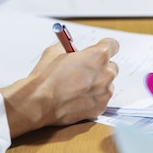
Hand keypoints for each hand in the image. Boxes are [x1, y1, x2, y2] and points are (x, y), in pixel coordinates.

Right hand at [0, 37, 119, 137]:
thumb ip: (70, 48)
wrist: (39, 102)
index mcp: (98, 55)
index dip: (104, 46)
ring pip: (107, 84)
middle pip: (112, 66)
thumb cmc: (46, 77)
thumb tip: (73, 49)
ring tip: (78, 86)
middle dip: (100, 67)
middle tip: (85, 70)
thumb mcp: (56, 51)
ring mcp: (105, 92)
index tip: (99, 50)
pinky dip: (93, 98)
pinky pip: (101, 99)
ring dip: (97, 83)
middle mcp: (106, 73)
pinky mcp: (100, 107)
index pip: (113, 45)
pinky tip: (77, 97)